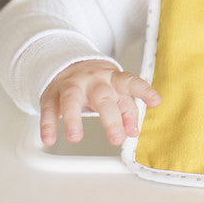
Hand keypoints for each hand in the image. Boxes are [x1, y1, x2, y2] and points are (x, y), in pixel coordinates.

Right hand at [39, 58, 160, 146]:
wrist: (66, 63)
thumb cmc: (97, 83)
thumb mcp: (115, 91)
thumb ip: (127, 110)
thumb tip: (133, 131)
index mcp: (112, 79)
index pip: (130, 82)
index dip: (143, 90)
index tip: (156, 100)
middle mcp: (92, 80)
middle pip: (102, 96)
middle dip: (111, 118)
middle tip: (117, 139)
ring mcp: (71, 85)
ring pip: (71, 99)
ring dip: (73, 118)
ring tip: (75, 137)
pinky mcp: (51, 94)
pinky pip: (48, 109)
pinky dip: (47, 125)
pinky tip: (49, 139)